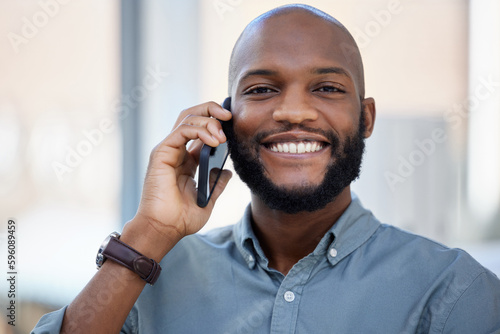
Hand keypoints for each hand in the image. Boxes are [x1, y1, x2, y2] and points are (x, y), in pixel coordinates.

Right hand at [125, 101, 232, 257]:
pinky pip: (182, 131)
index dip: (216, 121)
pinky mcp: (161, 153)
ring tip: (222, 136)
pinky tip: (213, 141)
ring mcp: (168, 150)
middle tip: (229, 115)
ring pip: (187, 118)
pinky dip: (199, 130)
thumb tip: (228, 172)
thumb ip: (216, 183)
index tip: (233, 123)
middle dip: (211, 110)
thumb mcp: (207, 199)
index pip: (200, 129)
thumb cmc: (181, 219)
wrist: (165, 230)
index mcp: (187, 160)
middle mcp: (177, 151)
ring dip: (209, 121)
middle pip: (192, 116)